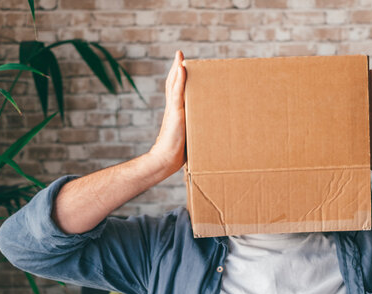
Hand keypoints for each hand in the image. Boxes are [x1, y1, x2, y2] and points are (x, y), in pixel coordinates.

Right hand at [149, 50, 186, 173]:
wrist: (165, 160)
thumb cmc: (178, 153)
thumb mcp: (189, 137)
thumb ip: (195, 130)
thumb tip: (206, 131)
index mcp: (175, 113)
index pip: (174, 92)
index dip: (177, 79)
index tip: (181, 66)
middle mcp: (173, 109)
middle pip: (172, 84)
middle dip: (176, 69)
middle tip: (180, 56)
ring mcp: (173, 109)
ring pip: (173, 85)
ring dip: (177, 69)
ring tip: (180, 57)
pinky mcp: (175, 113)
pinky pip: (177, 93)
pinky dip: (179, 79)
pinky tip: (182, 68)